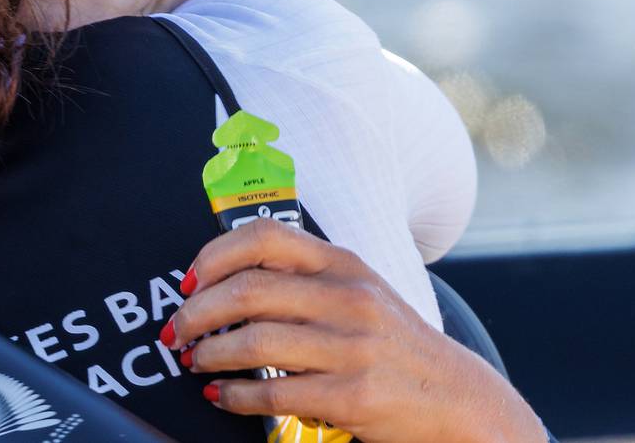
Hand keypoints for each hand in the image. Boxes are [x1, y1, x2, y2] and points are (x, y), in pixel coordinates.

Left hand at [163, 218, 544, 442]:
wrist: (458, 399)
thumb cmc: (392, 344)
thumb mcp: (359, 292)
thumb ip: (303, 277)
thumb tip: (220, 279)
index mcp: (343, 264)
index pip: (265, 236)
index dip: (214, 256)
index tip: (188, 282)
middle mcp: (348, 298)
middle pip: (247, 291)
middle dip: (197, 312)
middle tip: (175, 330)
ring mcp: (353, 348)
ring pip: (254, 342)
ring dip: (209, 354)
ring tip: (194, 361)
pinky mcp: (353, 396)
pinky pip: (273, 393)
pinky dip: (235, 396)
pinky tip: (222, 395)